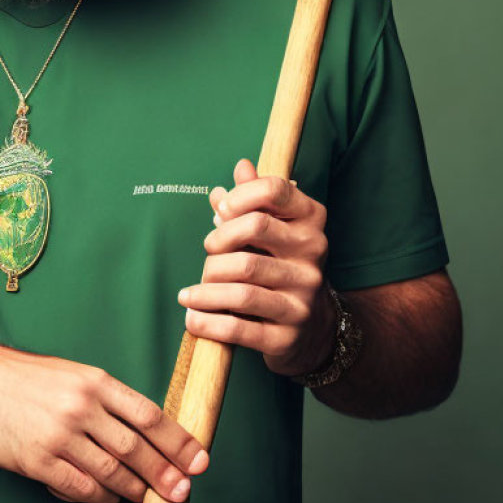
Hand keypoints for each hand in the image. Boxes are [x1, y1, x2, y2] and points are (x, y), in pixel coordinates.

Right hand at [0, 339, 208, 502]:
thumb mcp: (70, 374)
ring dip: (136, 489)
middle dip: (165, 473)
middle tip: (183, 491)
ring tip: (150, 498)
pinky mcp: (37, 460)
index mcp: (94, 381)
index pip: (148, 414)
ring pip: (112, 471)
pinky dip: (101, 497)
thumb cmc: (22, 378)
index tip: (199, 459)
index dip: (178, 441)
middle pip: (135, 447)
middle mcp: (81, 406)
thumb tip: (142, 430)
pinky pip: (80, 487)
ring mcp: (59, 434)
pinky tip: (111, 499)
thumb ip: (104, 399)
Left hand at [178, 158, 336, 376]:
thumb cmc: (280, 266)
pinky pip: (239, 327)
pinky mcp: (288, 335)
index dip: (240, 196)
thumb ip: (255, 199)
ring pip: (242, 282)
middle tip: (207, 253)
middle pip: (254, 229)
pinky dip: (208, 323)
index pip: (275, 190)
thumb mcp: (274, 230)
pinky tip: (192, 319)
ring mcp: (303, 297)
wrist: (312, 330)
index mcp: (310, 222)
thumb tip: (242, 167)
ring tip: (188, 295)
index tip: (220, 211)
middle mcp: (313, 255)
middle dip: (219, 241)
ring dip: (205, 288)